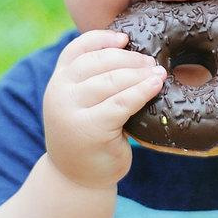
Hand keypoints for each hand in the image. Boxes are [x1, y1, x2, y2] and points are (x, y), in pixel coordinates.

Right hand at [43, 29, 165, 188]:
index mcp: (58, 81)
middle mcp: (59, 92)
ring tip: (159, 73)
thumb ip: (95, 79)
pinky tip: (156, 86)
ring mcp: (70, 111)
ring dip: (139, 74)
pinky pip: (120, 103)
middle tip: (152, 62)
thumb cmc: (89, 136)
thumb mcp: (83, 103)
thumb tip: (132, 50)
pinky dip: (141, 92)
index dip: (102, 39)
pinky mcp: (89, 128)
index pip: (77, 49)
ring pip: (110, 81)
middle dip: (129, 59)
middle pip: (97, 62)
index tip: (126, 38)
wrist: (77, 178)